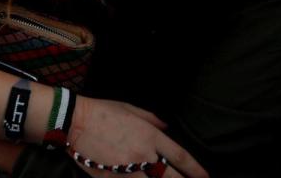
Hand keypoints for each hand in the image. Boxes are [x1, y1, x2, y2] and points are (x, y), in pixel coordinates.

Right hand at [69, 98, 206, 177]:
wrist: (75, 122)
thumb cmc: (103, 111)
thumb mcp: (132, 109)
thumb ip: (153, 120)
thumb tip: (167, 128)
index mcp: (151, 136)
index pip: (181, 157)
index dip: (196, 170)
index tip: (205, 177)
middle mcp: (144, 155)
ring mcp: (129, 170)